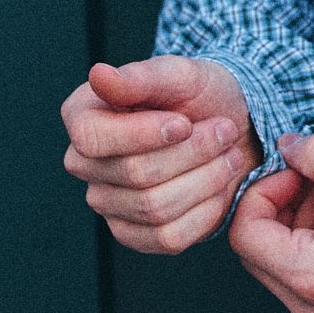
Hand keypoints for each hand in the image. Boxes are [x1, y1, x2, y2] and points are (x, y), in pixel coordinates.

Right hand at [61, 56, 264, 253]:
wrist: (230, 126)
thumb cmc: (198, 94)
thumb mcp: (179, 74)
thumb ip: (140, 76)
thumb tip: (97, 74)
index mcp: (83, 116)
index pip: (93, 139)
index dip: (144, 135)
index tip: (185, 123)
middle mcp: (84, 164)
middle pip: (135, 175)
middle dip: (193, 152)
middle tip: (225, 131)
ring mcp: (107, 203)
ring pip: (155, 208)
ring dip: (206, 180)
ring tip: (228, 155)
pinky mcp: (135, 234)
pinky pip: (168, 238)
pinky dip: (206, 212)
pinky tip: (219, 186)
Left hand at [228, 129, 313, 312]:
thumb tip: (289, 146)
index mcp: (307, 276)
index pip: (245, 233)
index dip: (264, 191)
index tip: (299, 171)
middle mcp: (309, 309)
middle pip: (261, 252)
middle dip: (284, 207)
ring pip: (287, 266)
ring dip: (304, 224)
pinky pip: (313, 280)